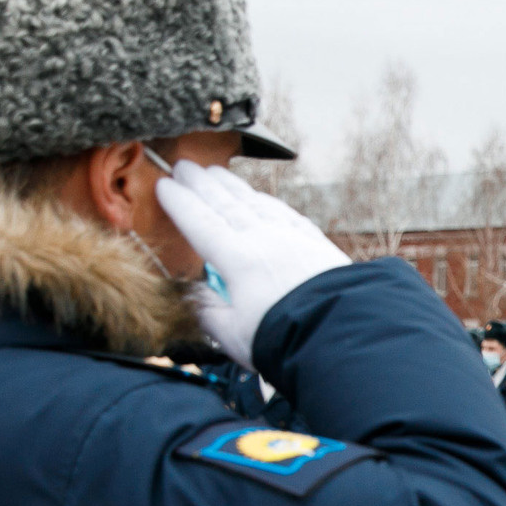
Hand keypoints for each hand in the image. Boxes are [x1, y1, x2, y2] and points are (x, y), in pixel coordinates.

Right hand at [155, 160, 350, 367]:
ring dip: (233, 186)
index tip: (164, 186)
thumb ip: (207, 313)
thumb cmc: (286, 339)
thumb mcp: (233, 335)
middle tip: (184, 166)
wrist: (341, 333)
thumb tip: (192, 297)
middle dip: (202, 184)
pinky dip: (267, 201)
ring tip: (216, 173)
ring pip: (255, 203)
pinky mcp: (316, 244)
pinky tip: (261, 198)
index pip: (200, 223)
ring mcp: (292, 238)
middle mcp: (264, 240)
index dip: (180, 203)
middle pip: (225, 204)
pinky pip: (285, 213)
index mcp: (237, 259)